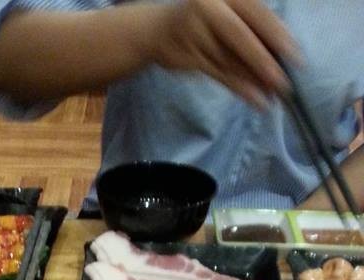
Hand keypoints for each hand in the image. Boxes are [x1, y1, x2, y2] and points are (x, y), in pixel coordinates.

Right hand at [153, 0, 299, 106]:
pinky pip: (218, 74)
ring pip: (228, 60)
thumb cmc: (204, 19)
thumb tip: (283, 55)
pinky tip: (254, 98)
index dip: (276, 34)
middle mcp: (209, 8)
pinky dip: (238, 87)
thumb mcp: (228, 11)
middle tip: (284, 81)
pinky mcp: (187, 56)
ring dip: (252, 80)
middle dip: (263, 61)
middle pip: (240, 36)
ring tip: (273, 97)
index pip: (256, 13)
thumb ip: (252, 27)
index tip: (295, 54)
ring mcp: (195, 33)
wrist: (158, 29)